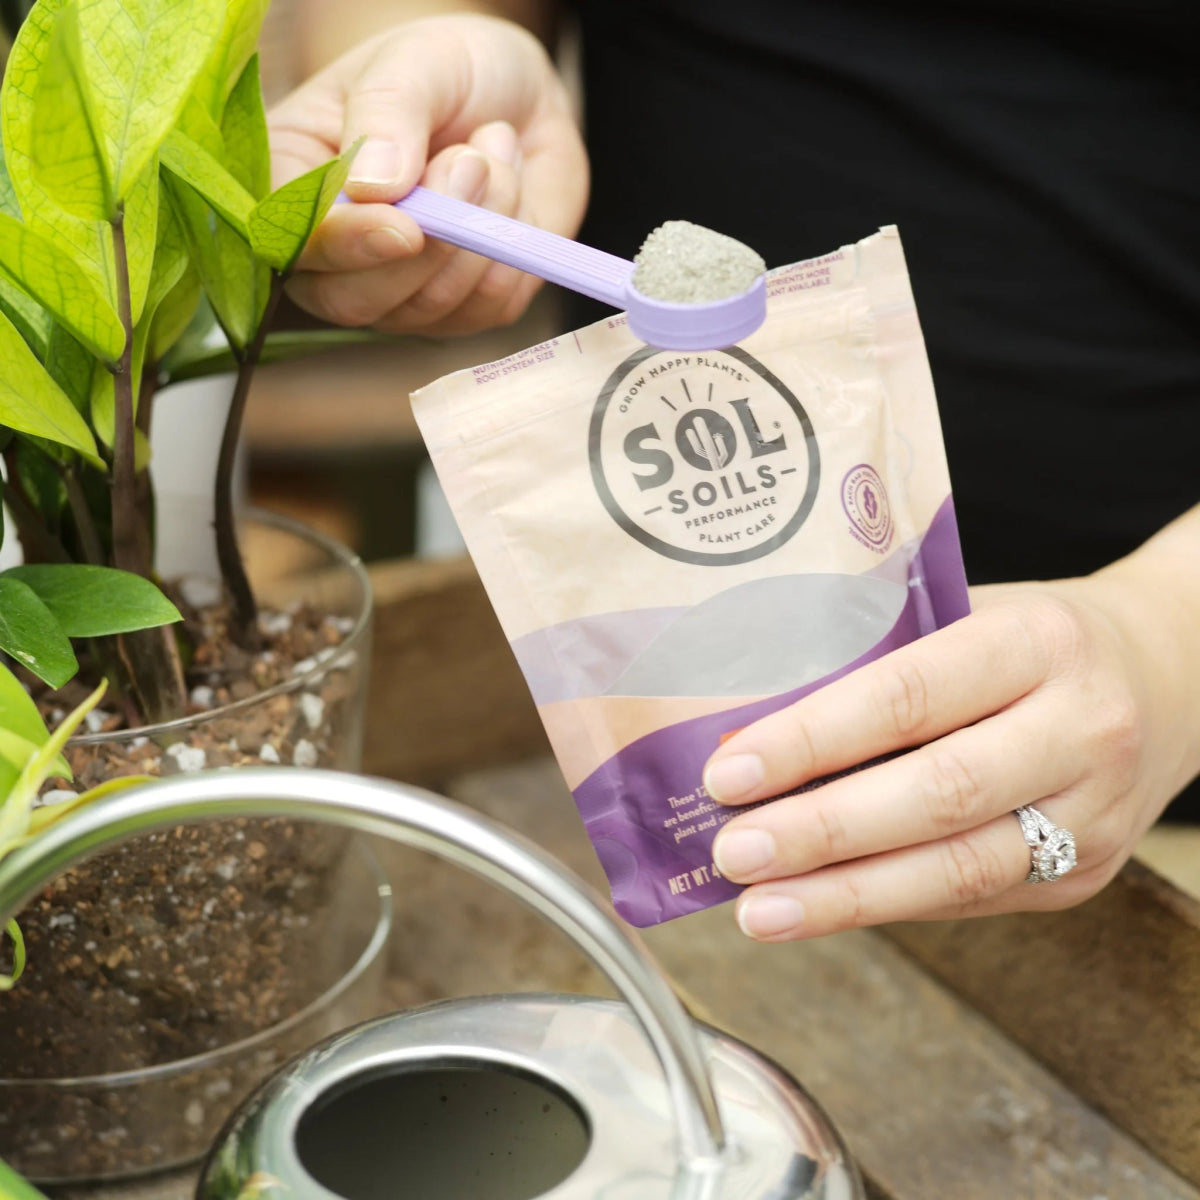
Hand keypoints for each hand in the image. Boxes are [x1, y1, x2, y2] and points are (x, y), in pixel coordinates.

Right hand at [267, 14, 586, 335]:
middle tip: (471, 164)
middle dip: (426, 246)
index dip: (345, 244)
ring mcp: (394, 294)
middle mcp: (331, 256)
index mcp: (292, 184)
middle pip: (352, 300)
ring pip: (429, 305)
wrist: (519, 101)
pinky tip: (507, 190)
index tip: (405, 226)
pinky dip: (510, 246)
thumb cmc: (450, 73)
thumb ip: (386, 113)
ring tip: (490, 155)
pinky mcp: (459, 313)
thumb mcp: (415, 62)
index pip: (289, 241)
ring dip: (478, 227)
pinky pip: (486, 306)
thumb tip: (372, 189)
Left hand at [704, 512, 1199, 941]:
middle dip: (821, 833)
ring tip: (758, 909)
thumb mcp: (970, 612)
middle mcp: (1081, 730)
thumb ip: (880, 655)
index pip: (910, 694)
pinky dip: (885, 904)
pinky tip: (818, 907)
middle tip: (733, 851)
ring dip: (845, 897)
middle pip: (937, 795)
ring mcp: (1093, 814)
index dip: (815, 739)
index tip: (731, 773)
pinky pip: (969, 899)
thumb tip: (745, 719)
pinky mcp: (1084, 875)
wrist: (1167, 674)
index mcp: (1036, 642)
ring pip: (957, 870)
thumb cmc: (1034, 638)